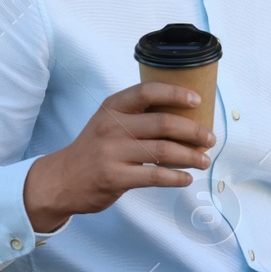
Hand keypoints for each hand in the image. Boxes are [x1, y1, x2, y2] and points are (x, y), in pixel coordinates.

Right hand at [22, 81, 214, 231]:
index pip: (148, 91)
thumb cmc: (94, 148)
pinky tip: (186, 178)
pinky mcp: (115, 178)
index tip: (197, 101)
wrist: (61, 179)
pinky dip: (176, 177)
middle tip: (210, 138)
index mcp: (113, 107)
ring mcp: (112, 153)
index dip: (176, 93)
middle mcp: (112, 127)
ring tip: (204, 160)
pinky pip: (155, 176)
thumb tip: (185, 116)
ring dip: (191, 156)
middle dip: (194, 131)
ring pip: (164, 151)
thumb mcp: (108, 122)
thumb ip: (137, 116)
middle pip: (164, 124)